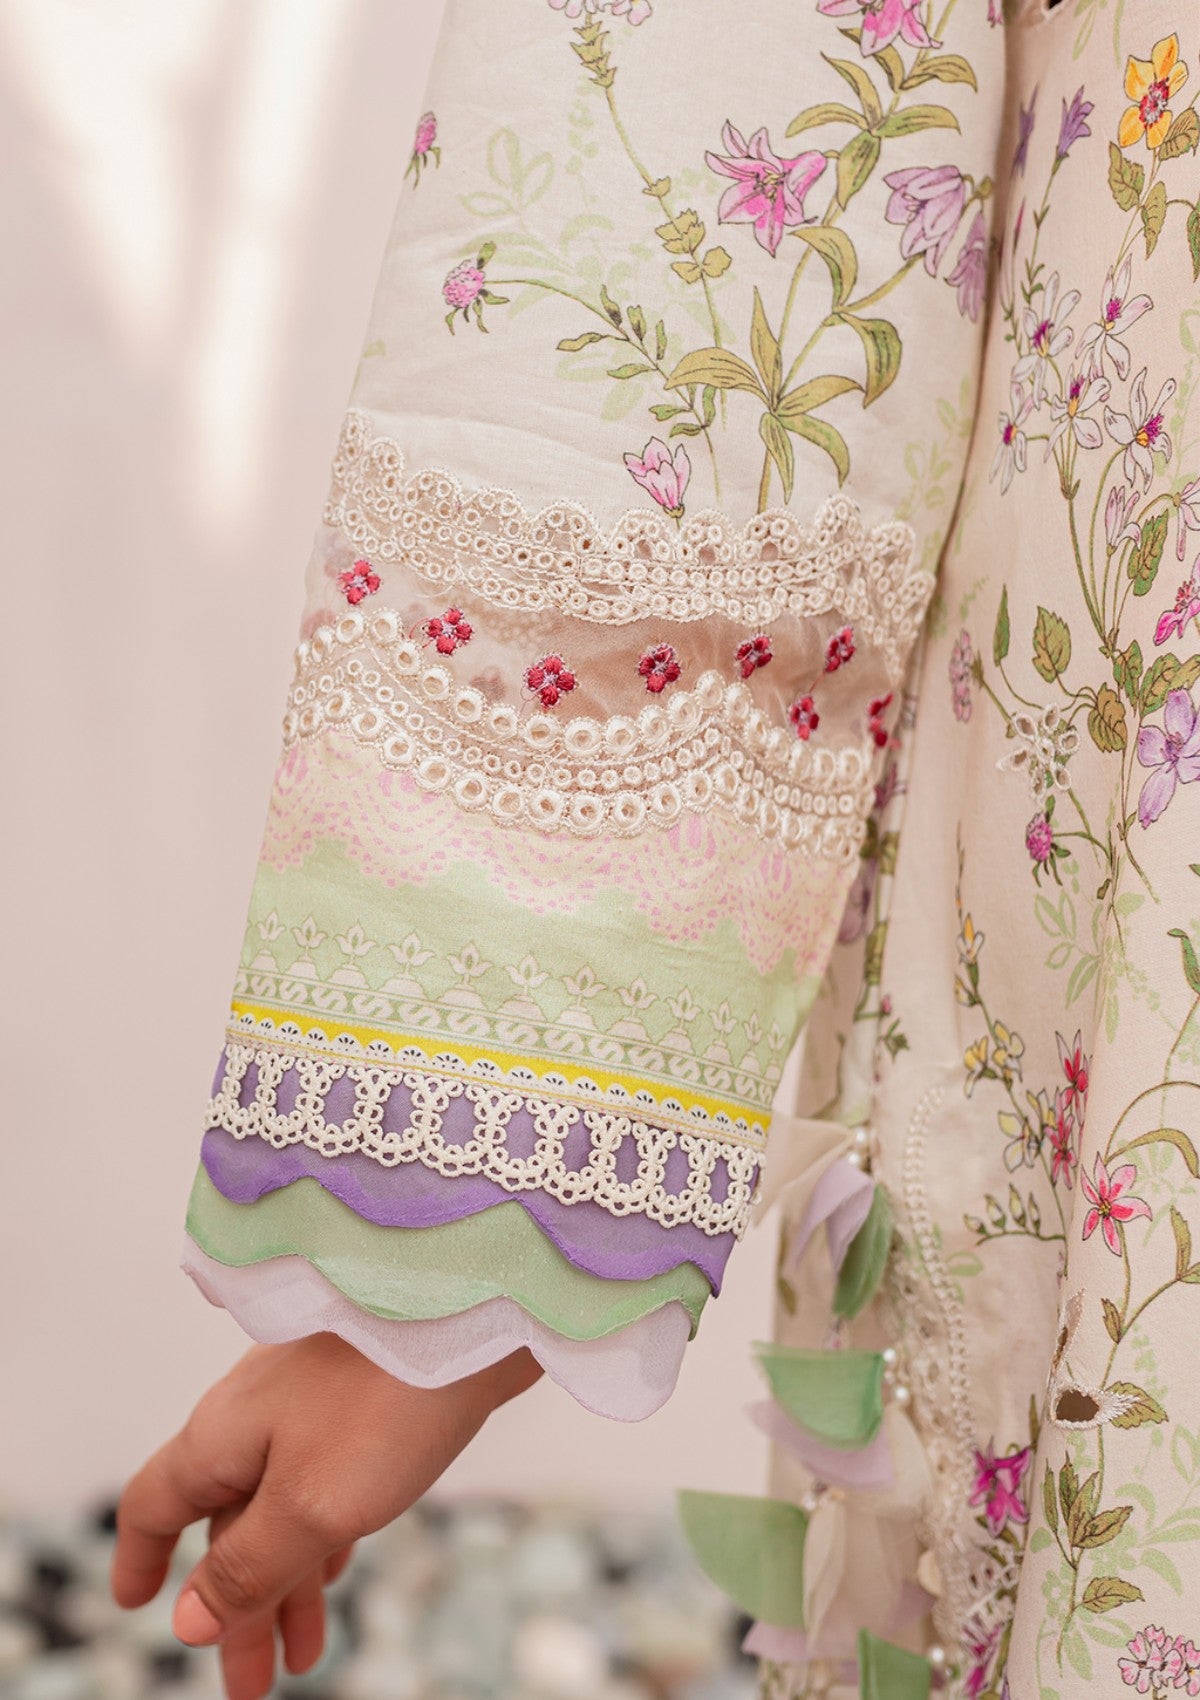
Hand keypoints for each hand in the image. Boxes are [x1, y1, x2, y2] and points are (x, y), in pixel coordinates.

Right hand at [111, 1334, 540, 1699]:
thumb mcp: (311, 1504)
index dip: (142, 1558)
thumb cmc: (385, 1398)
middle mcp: (255, 1415)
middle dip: (236, 1608)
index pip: (155, 1504)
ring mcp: (311, 1402)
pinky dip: (322, 1534)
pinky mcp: (366, 1397)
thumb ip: (249, 1565)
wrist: (474, 1304)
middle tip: (252, 1686)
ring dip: (287, 1581)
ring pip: (280, 1505)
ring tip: (304, 1655)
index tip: (137, 1607)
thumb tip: (187, 1622)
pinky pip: (324, 1480)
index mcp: (222, 1437)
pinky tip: (337, 1567)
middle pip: (225, 1524)